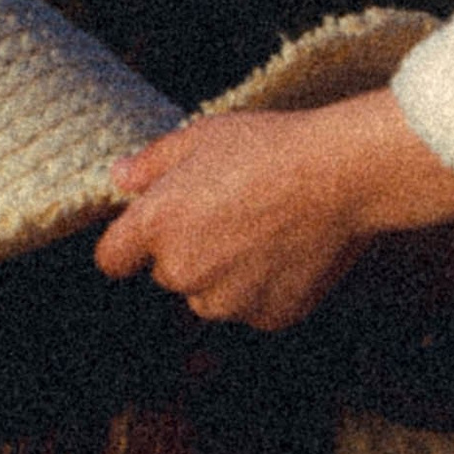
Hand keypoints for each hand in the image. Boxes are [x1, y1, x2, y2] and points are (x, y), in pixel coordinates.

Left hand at [95, 90, 453, 326]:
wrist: (341, 175)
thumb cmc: (269, 147)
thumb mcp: (201, 137)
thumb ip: (150, 164)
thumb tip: (119, 177)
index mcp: (156, 226)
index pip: (112, 259)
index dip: (130, 244)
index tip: (154, 231)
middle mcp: (184, 272)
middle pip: (169, 274)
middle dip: (190, 251)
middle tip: (232, 213)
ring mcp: (228, 301)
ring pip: (212, 296)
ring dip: (226, 275)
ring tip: (265, 231)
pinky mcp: (269, 316)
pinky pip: (255, 308)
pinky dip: (266, 288)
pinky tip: (289, 251)